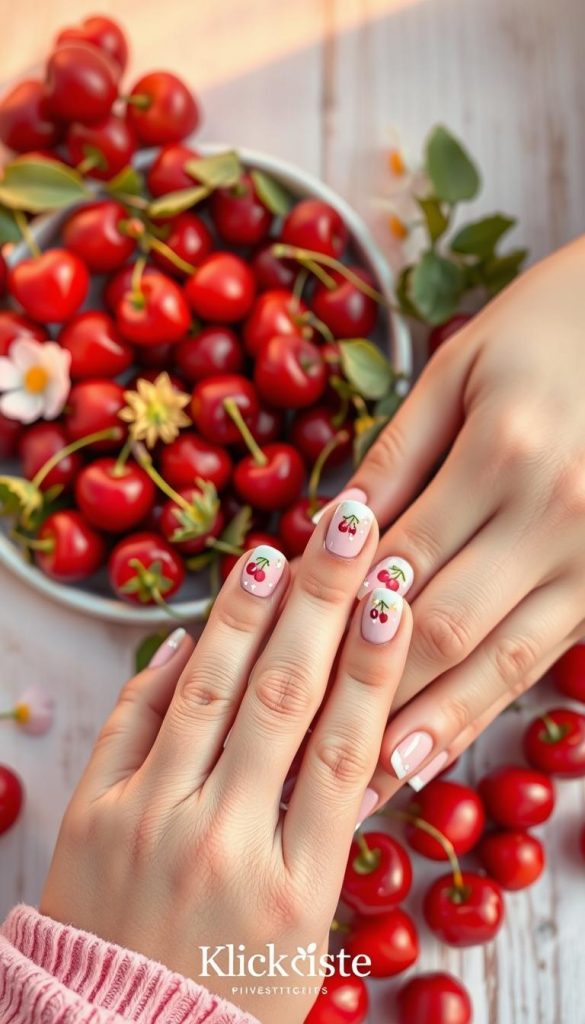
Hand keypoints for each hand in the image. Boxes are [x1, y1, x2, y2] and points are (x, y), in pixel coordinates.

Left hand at [40, 500, 410, 1023]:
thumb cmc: (233, 994)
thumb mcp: (305, 929)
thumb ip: (322, 832)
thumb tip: (344, 733)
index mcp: (295, 882)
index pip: (344, 744)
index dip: (373, 661)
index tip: (393, 596)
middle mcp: (223, 844)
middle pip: (283, 699)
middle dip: (319, 605)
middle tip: (346, 533)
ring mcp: (149, 826)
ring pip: (207, 698)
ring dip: (243, 618)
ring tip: (273, 556)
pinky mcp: (91, 820)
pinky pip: (130, 726)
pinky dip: (161, 674)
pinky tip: (190, 632)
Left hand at [345, 234, 584, 798]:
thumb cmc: (550, 329)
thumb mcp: (462, 369)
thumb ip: (398, 455)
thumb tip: (331, 531)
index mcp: (503, 452)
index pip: (396, 558)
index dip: (332, 618)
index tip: (276, 669)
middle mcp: (551, 516)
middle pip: (441, 627)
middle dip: (367, 696)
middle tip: (299, 756)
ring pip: (498, 663)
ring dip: (427, 728)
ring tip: (363, 789)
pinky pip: (542, 658)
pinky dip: (486, 705)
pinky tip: (440, 741)